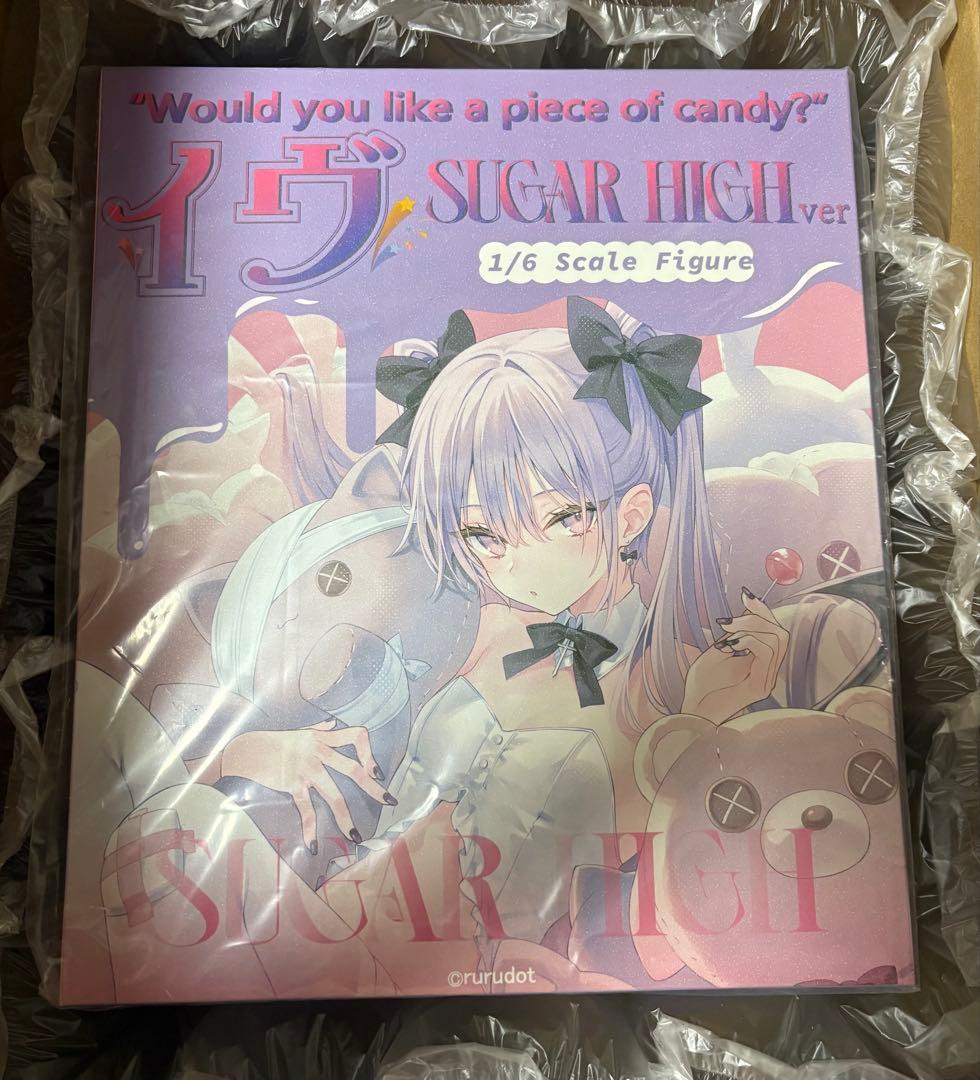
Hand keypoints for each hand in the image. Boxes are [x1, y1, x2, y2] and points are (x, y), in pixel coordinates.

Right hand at [219, 720, 393, 851]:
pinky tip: (313, 845)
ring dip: (346, 818)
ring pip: (334, 795)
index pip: (355, 736)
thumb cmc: (273, 741)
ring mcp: (307, 769)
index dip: (369, 751)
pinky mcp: (293, 785)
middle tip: (390, 800)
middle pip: (353, 770)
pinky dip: (310, 829)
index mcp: (323, 738)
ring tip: (356, 836)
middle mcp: (319, 752)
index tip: (376, 769)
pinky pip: (306, 810)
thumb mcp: (299, 731)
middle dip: (373, 787)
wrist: (246, 750)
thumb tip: (333, 723)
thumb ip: (319, 727)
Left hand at [681, 587, 789, 723]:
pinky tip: (731, 642)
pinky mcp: (760, 688)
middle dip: (757, 617)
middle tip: (730, 620)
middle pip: (781, 634)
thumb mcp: (718, 650)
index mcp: (760, 663)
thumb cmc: (701, 683)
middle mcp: (768, 671)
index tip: (745, 595)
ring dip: (751, 627)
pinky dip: (750, 640)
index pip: (775, 631)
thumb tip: (746, 611)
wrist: (692, 710)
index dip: (764, 611)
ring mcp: (766, 681)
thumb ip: (735, 634)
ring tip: (727, 631)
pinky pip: (767, 654)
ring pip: (777, 641)